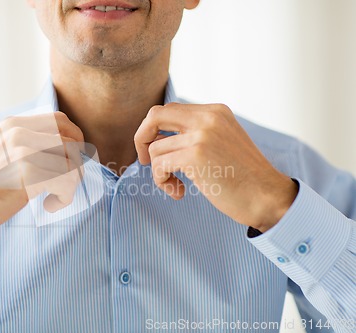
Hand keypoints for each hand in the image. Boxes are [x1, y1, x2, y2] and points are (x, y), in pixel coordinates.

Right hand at [0, 112, 84, 231]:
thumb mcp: (0, 152)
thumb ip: (27, 143)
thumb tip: (66, 147)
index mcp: (13, 125)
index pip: (59, 120)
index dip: (75, 138)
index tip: (76, 157)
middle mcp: (18, 132)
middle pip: (70, 139)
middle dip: (78, 162)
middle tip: (69, 181)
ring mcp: (23, 150)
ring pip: (72, 162)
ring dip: (71, 184)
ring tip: (55, 197)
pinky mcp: (29, 172)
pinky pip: (66, 182)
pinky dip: (64, 197)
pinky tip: (50, 205)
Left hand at [134, 103, 297, 231]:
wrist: (268, 198)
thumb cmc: (243, 177)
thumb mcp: (221, 142)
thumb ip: (196, 133)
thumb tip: (158, 137)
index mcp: (214, 111)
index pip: (169, 110)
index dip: (154, 130)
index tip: (156, 150)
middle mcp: (208, 117)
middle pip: (154, 115)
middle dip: (141, 138)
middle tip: (145, 160)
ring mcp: (202, 135)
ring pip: (155, 148)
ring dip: (159, 171)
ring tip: (176, 185)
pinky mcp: (196, 155)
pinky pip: (159, 164)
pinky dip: (162, 181)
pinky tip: (179, 192)